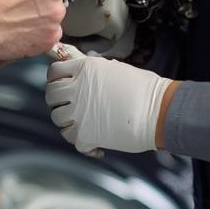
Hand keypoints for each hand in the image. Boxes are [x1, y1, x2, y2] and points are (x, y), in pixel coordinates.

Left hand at [46, 46, 171, 155]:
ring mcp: (79, 112)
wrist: (158, 111)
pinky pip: (70, 138)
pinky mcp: (84, 134)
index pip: (54, 71)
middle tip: (72, 105)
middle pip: (51, 94)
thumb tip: (75, 67)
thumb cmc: (142, 88)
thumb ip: (90, 69)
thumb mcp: (113, 68)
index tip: (63, 85)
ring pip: (57, 117)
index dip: (56, 79)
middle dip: (58, 100)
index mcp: (84, 68)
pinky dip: (82, 141)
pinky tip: (95, 141)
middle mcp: (77, 88)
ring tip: (85, 122)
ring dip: (68, 120)